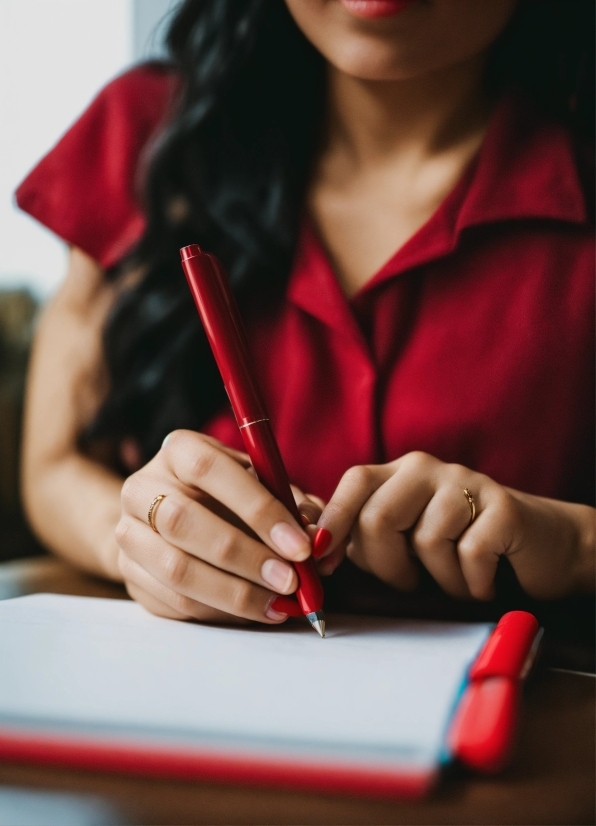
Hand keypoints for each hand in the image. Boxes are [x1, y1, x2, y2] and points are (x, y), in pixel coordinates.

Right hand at [115, 430, 321, 623]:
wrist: (167, 516)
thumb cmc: (231, 495)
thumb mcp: (263, 484)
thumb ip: (292, 504)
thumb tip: (317, 538)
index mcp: (178, 450)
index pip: (210, 470)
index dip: (257, 508)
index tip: (300, 545)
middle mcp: (142, 486)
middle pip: (184, 521)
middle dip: (246, 557)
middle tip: (291, 580)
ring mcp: (128, 532)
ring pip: (176, 568)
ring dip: (234, 592)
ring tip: (278, 603)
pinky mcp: (128, 573)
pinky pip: (172, 600)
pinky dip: (219, 612)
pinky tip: (254, 611)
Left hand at [315, 452, 594, 600]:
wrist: (540, 543)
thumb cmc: (460, 546)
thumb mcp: (405, 538)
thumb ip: (364, 536)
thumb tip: (312, 548)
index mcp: (398, 473)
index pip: (354, 483)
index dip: (333, 522)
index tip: (324, 562)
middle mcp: (428, 469)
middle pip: (380, 517)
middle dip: (387, 567)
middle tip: (409, 583)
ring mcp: (467, 482)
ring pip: (426, 541)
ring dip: (438, 579)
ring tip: (454, 580)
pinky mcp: (503, 505)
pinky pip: (470, 554)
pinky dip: (472, 583)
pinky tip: (482, 582)